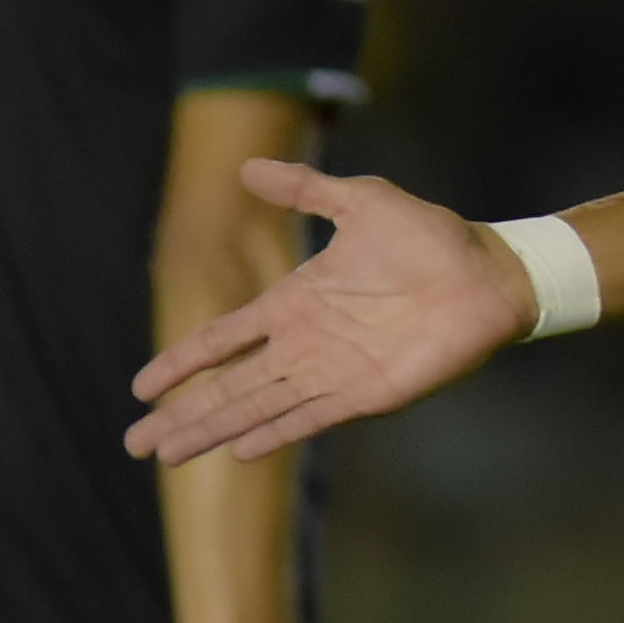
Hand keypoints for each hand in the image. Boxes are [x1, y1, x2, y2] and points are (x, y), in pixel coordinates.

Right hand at [127, 162, 531, 465]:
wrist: (489, 272)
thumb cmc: (431, 236)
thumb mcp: (362, 201)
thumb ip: (306, 188)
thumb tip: (247, 167)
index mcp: (294, 302)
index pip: (222, 339)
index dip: (182, 363)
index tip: (141, 388)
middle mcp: (304, 344)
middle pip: (228, 386)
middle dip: (181, 415)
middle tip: (134, 444)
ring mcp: (332, 371)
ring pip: (257, 407)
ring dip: (213, 430)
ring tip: (168, 455)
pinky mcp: (366, 392)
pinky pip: (309, 418)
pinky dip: (275, 434)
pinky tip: (240, 452)